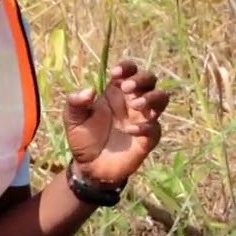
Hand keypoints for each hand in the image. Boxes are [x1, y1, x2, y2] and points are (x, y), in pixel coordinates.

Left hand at [63, 60, 170, 184]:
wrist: (91, 168)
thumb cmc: (83, 140)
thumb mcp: (73, 120)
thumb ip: (75, 103)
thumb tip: (89, 91)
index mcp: (116, 92)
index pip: (129, 71)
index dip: (127, 67)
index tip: (115, 73)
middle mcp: (132, 102)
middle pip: (150, 80)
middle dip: (141, 79)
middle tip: (126, 88)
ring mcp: (143, 119)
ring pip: (162, 98)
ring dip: (152, 98)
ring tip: (136, 105)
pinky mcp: (149, 138)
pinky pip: (155, 127)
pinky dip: (145, 127)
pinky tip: (128, 131)